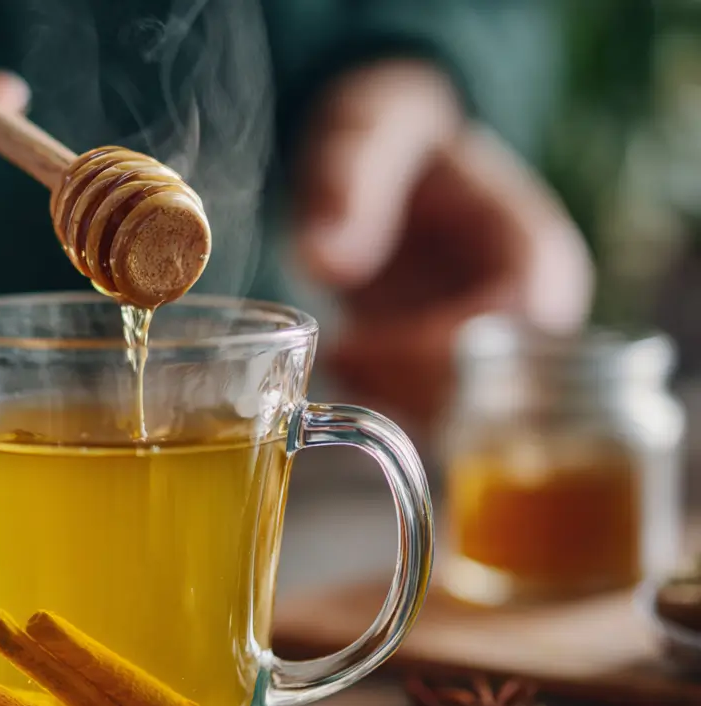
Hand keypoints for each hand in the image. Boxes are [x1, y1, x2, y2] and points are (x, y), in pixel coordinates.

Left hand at [293, 61, 592, 428]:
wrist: (391, 161)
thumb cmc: (393, 135)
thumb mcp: (371, 127)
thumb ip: (351, 178)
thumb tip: (327, 261)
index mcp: (536, 252)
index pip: (515, 330)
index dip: (436, 350)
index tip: (356, 343)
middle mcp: (532, 315)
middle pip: (497, 394)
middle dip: (406, 389)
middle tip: (342, 354)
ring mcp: (497, 353)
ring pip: (459, 420)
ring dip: (390, 401)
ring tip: (340, 350)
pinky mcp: (456, 374)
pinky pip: (429, 418)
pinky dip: (381, 402)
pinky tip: (343, 359)